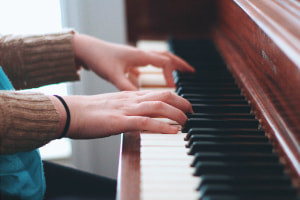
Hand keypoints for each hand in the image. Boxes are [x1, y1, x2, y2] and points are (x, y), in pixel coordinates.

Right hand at [50, 91, 192, 138]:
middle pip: (163, 95)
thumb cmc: (89, 111)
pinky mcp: (118, 122)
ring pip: (158, 107)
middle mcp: (131, 100)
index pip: (158, 92)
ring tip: (187, 122)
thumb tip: (141, 117)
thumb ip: (128, 108)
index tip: (185, 105)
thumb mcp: (113, 106)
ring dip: (176, 114)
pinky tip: (173, 131)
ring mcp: (126, 110)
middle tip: (192, 112)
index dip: (176, 97)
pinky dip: (162, 127)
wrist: (69, 111)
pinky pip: (145, 123)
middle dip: (182, 102)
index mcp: (130, 95)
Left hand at [73, 33, 194, 90]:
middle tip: (191, 72)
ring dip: (169, 65)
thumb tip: (141, 99)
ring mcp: (135, 57)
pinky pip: (146, 63)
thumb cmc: (99, 59)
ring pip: (157, 59)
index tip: (175, 88)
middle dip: (179, 64)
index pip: (164, 63)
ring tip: (177, 73)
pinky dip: (153, 69)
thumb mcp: (114, 75)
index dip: (172, 75)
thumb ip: (127, 87)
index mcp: (140, 56)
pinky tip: (149, 76)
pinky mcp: (129, 61)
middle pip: (166, 57)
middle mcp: (140, 55)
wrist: (86, 49)